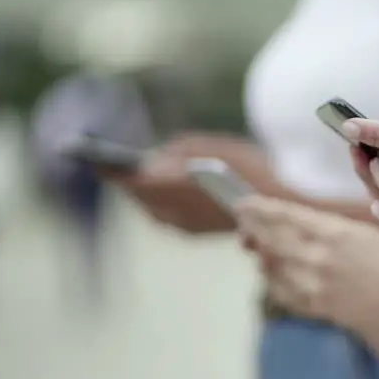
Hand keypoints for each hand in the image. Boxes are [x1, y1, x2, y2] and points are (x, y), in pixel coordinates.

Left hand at [109, 133, 273, 233]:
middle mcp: (172, 211)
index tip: (95, 161)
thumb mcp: (212, 146)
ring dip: (143, 195)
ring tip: (134, 180)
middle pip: (139, 197)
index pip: (131, 180)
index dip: (112, 170)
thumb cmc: (250, 168)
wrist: (283, 204)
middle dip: (129, 182)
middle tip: (115, 168)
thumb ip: (178, 150)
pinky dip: (160, 203)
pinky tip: (160, 194)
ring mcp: (184, 226)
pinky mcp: (196, 233)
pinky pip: (167, 217)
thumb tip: (158, 157)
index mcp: (172, 188)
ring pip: (152, 209)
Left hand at [234, 196, 378, 332]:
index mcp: (334, 233)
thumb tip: (292, 223)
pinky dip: (272, 280)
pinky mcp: (311, 306)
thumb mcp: (362, 233)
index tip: (244, 204)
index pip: (283, 216)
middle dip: (250, 230)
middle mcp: (319, 258)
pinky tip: (273, 273)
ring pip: (269, 266)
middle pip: (269, 239)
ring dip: (261, 255)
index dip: (259, 210)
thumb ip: (326, 228)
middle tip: (242, 225)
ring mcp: (313, 284)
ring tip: (258, 247)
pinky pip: (279, 290)